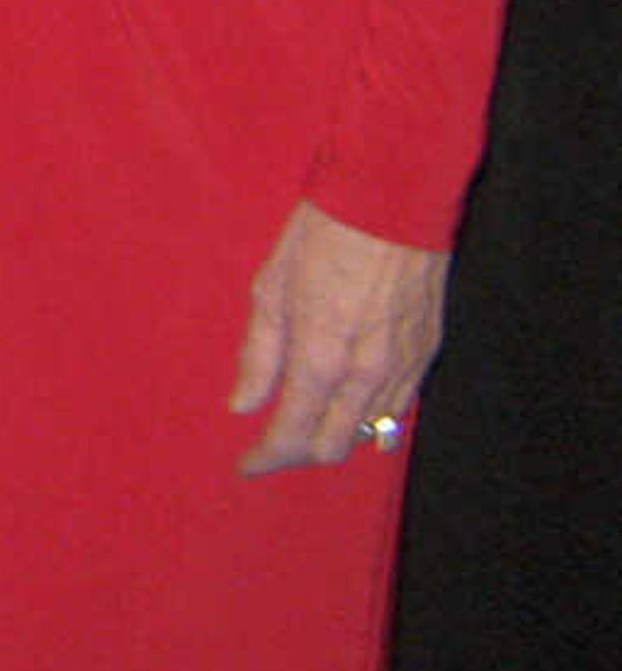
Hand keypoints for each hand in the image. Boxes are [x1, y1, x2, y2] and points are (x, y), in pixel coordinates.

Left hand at [233, 199, 444, 473]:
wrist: (390, 204)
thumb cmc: (320, 237)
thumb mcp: (270, 288)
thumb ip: (258, 355)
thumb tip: (242, 405)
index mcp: (321, 360)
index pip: (292, 436)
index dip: (267, 460)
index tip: (247, 467)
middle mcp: (367, 376)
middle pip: (334, 446)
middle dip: (300, 454)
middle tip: (273, 445)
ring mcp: (403, 368)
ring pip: (371, 433)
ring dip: (337, 437)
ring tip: (307, 424)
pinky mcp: (427, 353)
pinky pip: (399, 407)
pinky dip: (372, 417)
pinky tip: (353, 408)